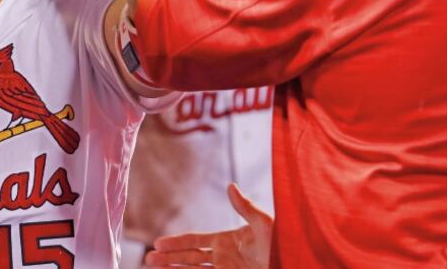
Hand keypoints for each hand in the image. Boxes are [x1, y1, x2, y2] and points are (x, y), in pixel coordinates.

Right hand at [144, 184, 272, 268]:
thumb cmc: (284, 244)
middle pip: (189, 258)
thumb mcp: (265, 224)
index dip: (176, 242)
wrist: (297, 263)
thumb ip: (246, 208)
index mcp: (227, 240)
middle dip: (168, 259)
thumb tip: (231, 186)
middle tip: (148, 260)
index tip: (158, 244)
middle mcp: (224, 257)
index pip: (195, 241)